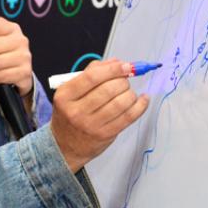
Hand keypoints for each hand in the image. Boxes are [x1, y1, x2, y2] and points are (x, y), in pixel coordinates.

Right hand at [49, 58, 150, 172]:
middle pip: (108, 89)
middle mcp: (76, 111)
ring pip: (120, 103)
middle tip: (125, 80)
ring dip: (130, 93)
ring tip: (129, 92)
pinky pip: (128, 117)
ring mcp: (91, 124)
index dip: (113, 69)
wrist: (65, 145)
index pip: (92, 77)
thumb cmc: (70, 113)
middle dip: (123, 81)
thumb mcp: (70, 92)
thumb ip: (91, 73)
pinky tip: (142, 99)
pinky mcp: (105, 134)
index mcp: (65, 95)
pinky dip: (140, 106)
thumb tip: (116, 62)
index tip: (125, 66)